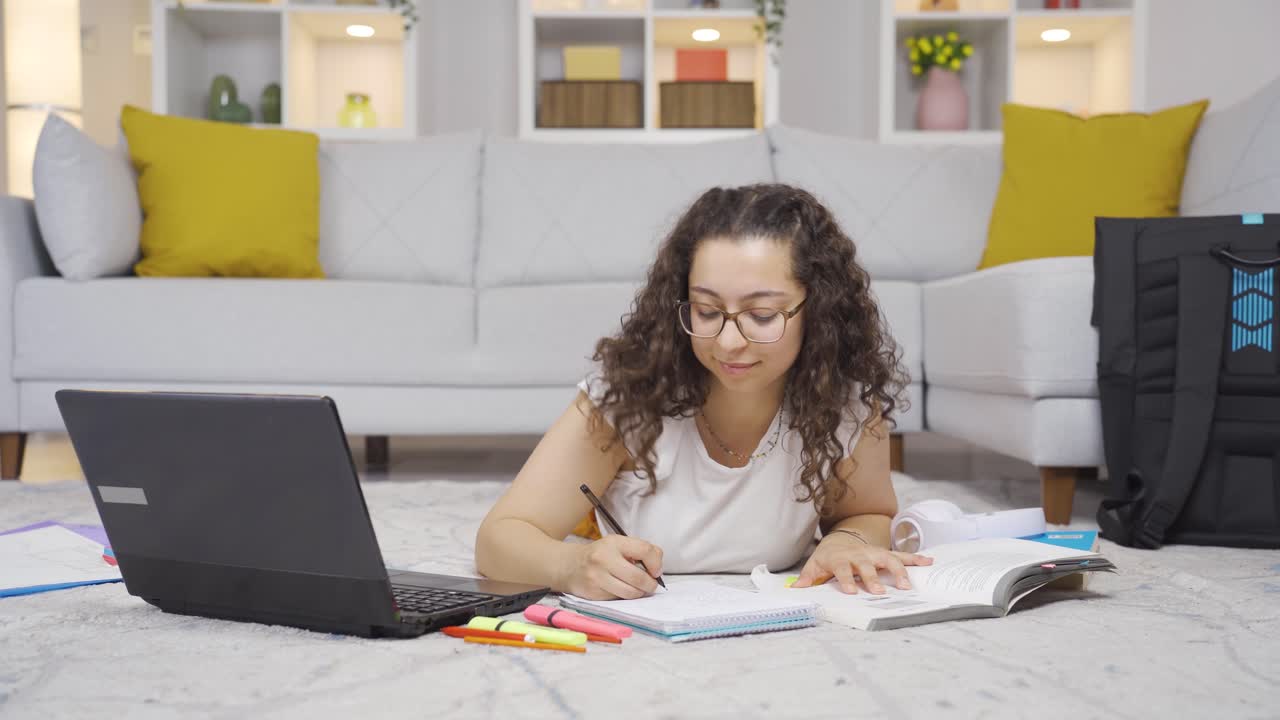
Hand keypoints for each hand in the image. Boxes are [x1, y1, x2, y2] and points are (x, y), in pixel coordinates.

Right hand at [559, 535, 663, 599]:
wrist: (569, 566)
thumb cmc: (600, 555)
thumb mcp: (618, 544)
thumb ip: (640, 551)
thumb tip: (657, 569)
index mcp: (614, 543)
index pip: (645, 550)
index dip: (656, 563)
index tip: (656, 571)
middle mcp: (603, 559)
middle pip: (638, 577)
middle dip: (650, 584)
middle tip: (651, 585)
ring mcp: (597, 577)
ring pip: (630, 593)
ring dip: (639, 593)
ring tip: (637, 588)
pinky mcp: (593, 593)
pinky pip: (619, 599)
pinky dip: (625, 597)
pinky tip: (621, 590)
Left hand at [791, 532, 932, 593]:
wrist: (839, 540)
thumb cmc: (828, 557)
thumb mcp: (814, 566)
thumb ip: (808, 578)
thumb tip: (797, 589)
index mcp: (840, 558)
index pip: (842, 569)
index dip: (845, 580)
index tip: (851, 592)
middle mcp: (859, 554)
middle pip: (867, 565)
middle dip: (873, 578)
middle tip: (880, 592)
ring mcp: (873, 552)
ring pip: (888, 559)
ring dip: (899, 571)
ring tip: (907, 586)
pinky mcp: (885, 553)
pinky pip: (902, 555)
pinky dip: (916, 558)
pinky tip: (929, 562)